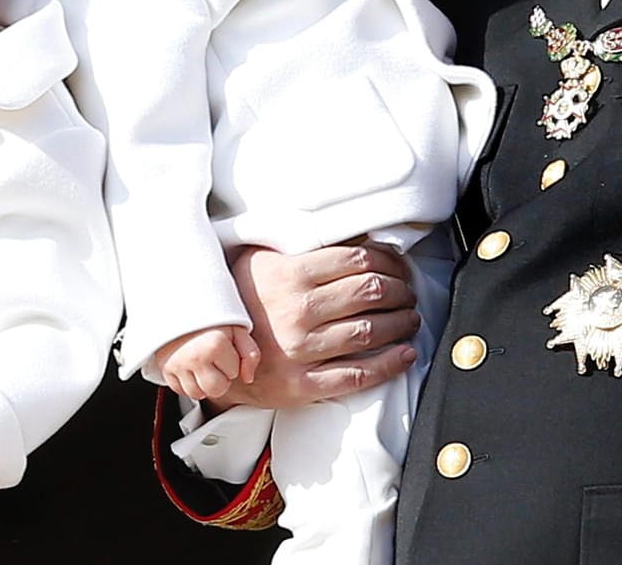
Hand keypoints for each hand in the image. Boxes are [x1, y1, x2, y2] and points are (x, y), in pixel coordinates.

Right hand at [156, 325, 259, 401]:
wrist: (178, 305)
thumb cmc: (211, 317)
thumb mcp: (237, 328)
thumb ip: (250, 354)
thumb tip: (248, 379)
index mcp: (216, 344)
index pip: (234, 373)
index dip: (232, 361)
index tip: (224, 346)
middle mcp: (195, 357)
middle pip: (216, 390)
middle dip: (219, 378)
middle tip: (214, 359)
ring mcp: (177, 363)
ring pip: (196, 393)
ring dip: (202, 383)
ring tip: (202, 363)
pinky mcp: (164, 368)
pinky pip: (179, 390)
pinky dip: (186, 383)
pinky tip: (189, 366)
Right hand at [207, 243, 418, 411]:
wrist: (211, 352)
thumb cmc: (243, 301)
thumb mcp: (262, 261)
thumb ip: (302, 248)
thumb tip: (358, 237)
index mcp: (289, 275)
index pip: (358, 259)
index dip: (389, 260)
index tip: (399, 265)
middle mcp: (297, 311)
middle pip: (371, 293)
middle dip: (400, 290)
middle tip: (408, 291)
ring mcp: (300, 350)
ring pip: (370, 332)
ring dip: (401, 323)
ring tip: (410, 318)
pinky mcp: (302, 384)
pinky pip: (358, 375)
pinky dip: (389, 364)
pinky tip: (405, 354)